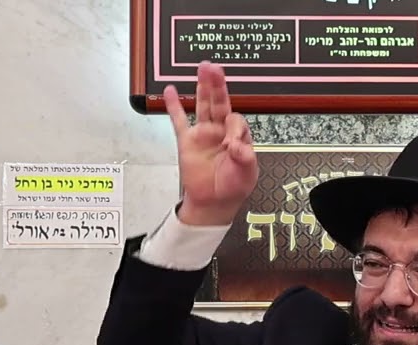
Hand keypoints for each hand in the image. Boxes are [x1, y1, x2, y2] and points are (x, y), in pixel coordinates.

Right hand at [164, 62, 258, 225]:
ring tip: (203, 68)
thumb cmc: (233, 187)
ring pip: (203, 105)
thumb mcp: (247, 172)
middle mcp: (221, 131)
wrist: (214, 202)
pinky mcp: (187, 141)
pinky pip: (179, 120)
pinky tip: (170, 90)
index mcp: (239, 136)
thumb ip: (245, 156)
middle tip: (215, 68)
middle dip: (218, 85)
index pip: (236, 119)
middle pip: (220, 102)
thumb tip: (235, 143)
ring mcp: (204, 134)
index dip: (234, 127)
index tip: (231, 143)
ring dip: (203, 87)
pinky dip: (174, 106)